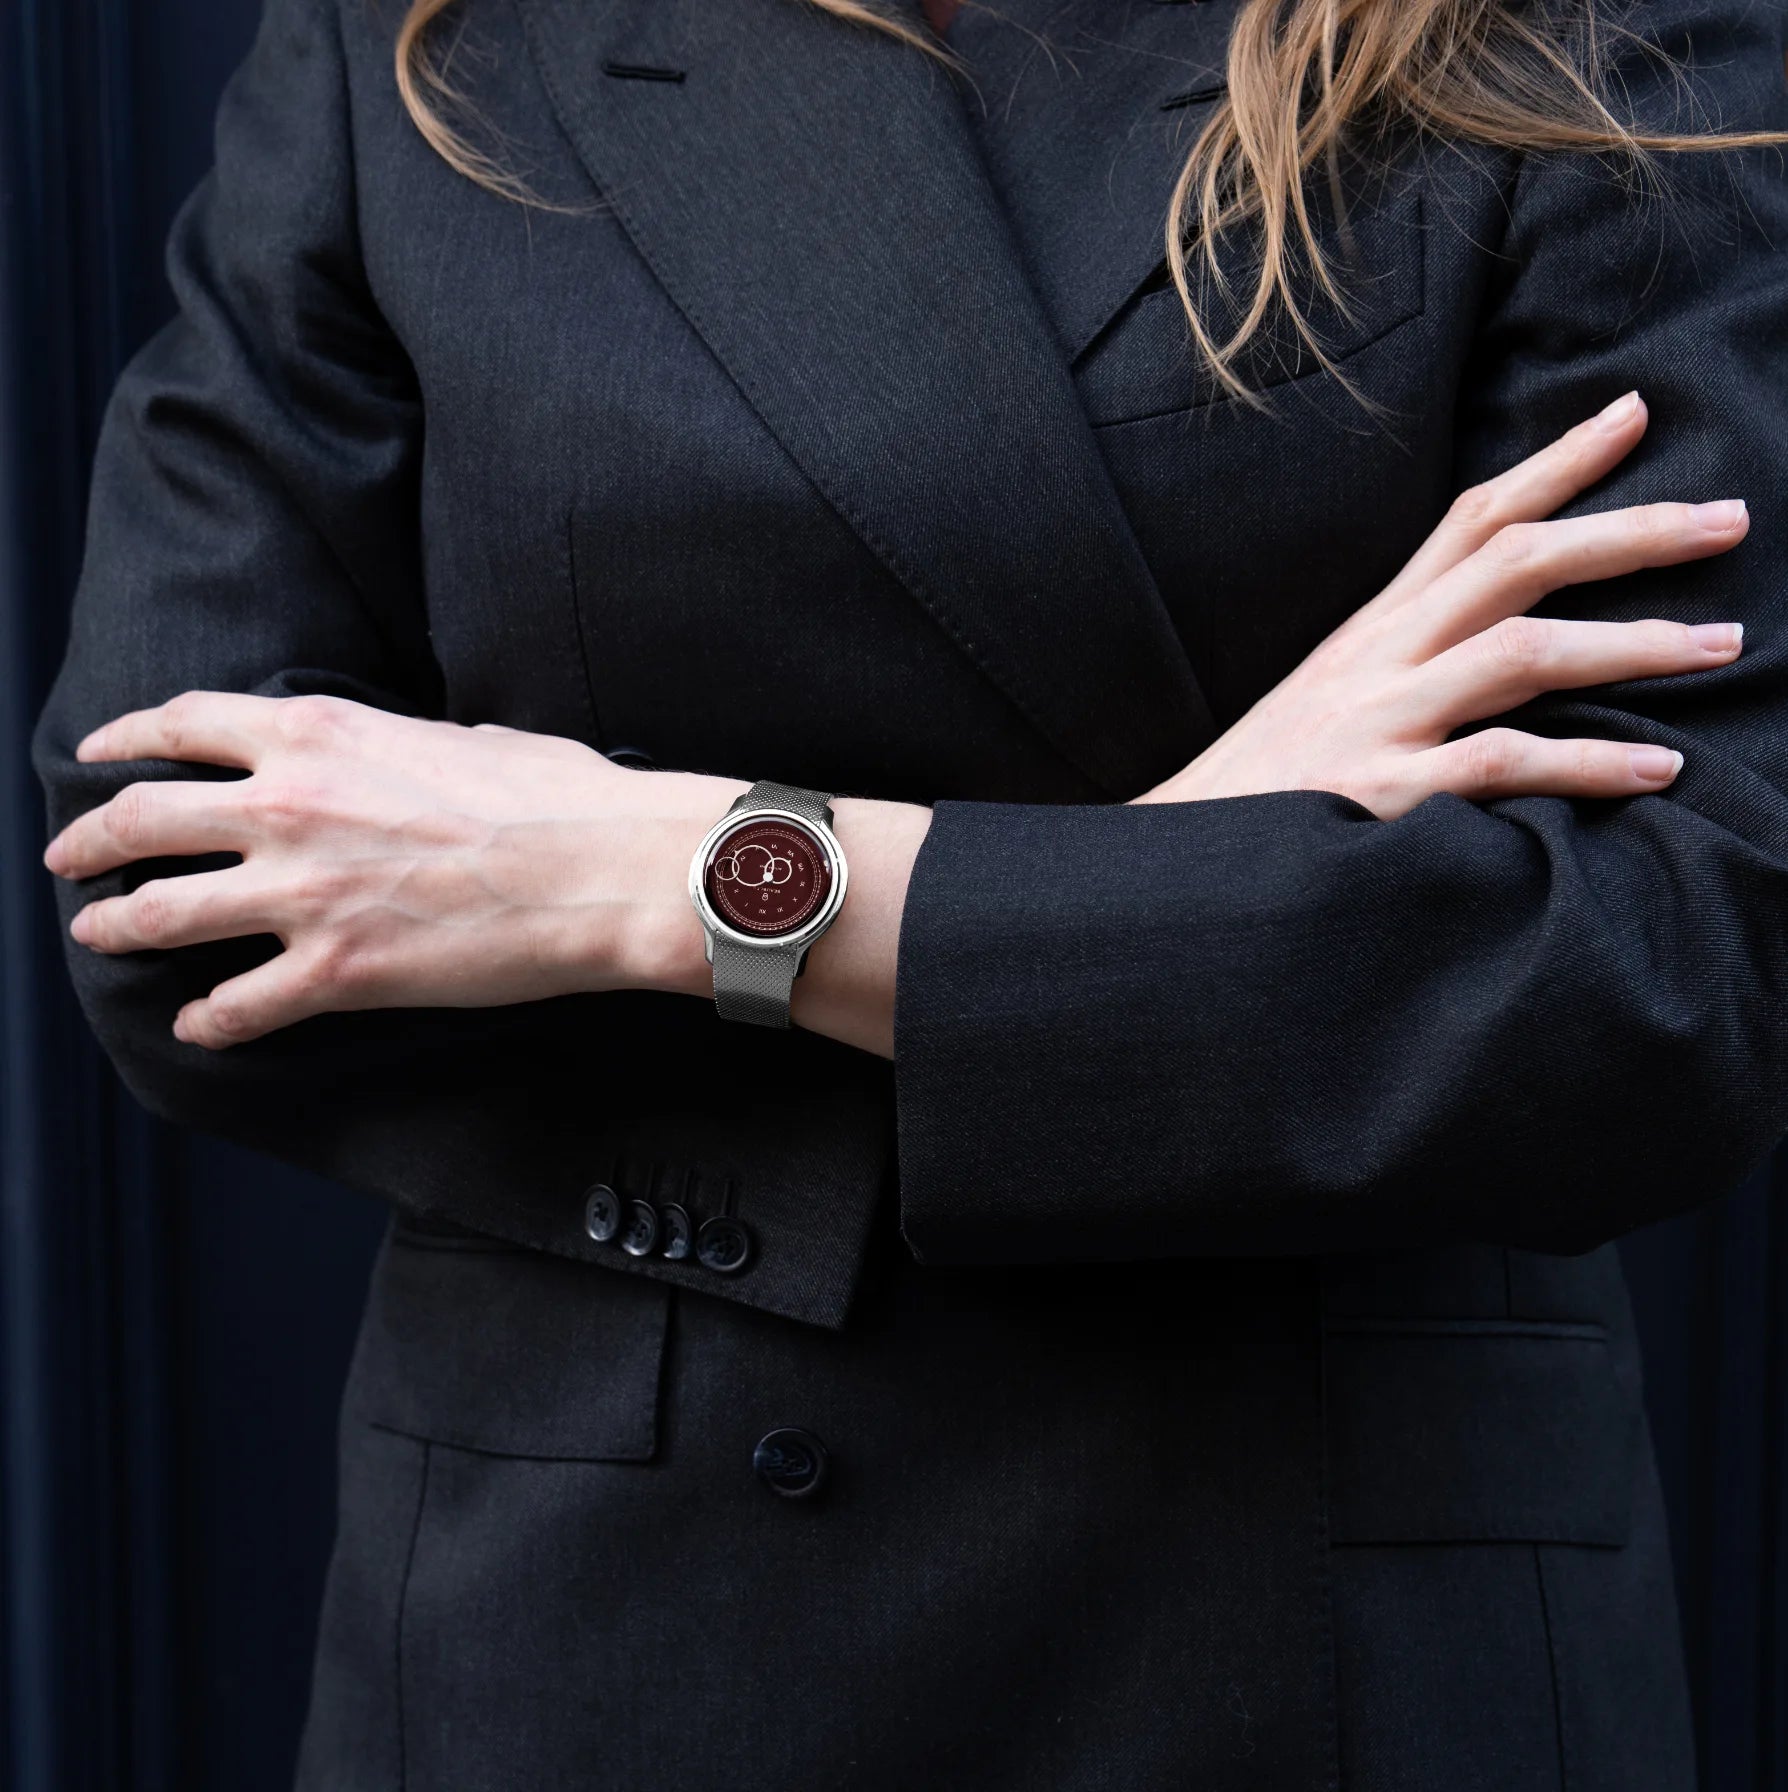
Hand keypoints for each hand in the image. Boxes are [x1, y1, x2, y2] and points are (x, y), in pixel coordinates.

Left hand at [41, 692, 745, 1046]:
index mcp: (319, 735)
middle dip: (88, 843)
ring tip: (102, 936)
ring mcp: (304, 893)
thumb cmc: (557, 796)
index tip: (98, 760)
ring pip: (159, 914)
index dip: (123, 741)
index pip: (182, 724)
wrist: (606, 870)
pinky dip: (207, 1020)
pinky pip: (235, 1006)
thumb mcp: (459, 734)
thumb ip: (392, 745)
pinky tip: (200, 1024)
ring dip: (118, 927)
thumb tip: (389, 760)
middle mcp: (288, 807)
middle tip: (69, 862)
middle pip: (140, 818)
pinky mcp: (335, 973)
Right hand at [1133, 391, 1747, 818]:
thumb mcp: (1325, 702)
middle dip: (1628, 529)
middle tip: (1729, 515)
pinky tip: (1657, 768)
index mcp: (1369, 631)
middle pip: (1511, 559)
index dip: (1553, 462)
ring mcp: (1376, 720)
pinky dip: (1586, 763)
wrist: (1168, 859)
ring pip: (1520, 649)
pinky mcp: (1376, 791)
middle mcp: (1376, 657)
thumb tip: (1494, 640)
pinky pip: (1499, 765)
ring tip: (1722, 643)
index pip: (1465, 520)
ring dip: (1632, 641)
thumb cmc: (1259, 789)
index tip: (1634, 412)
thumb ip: (1402, 664)